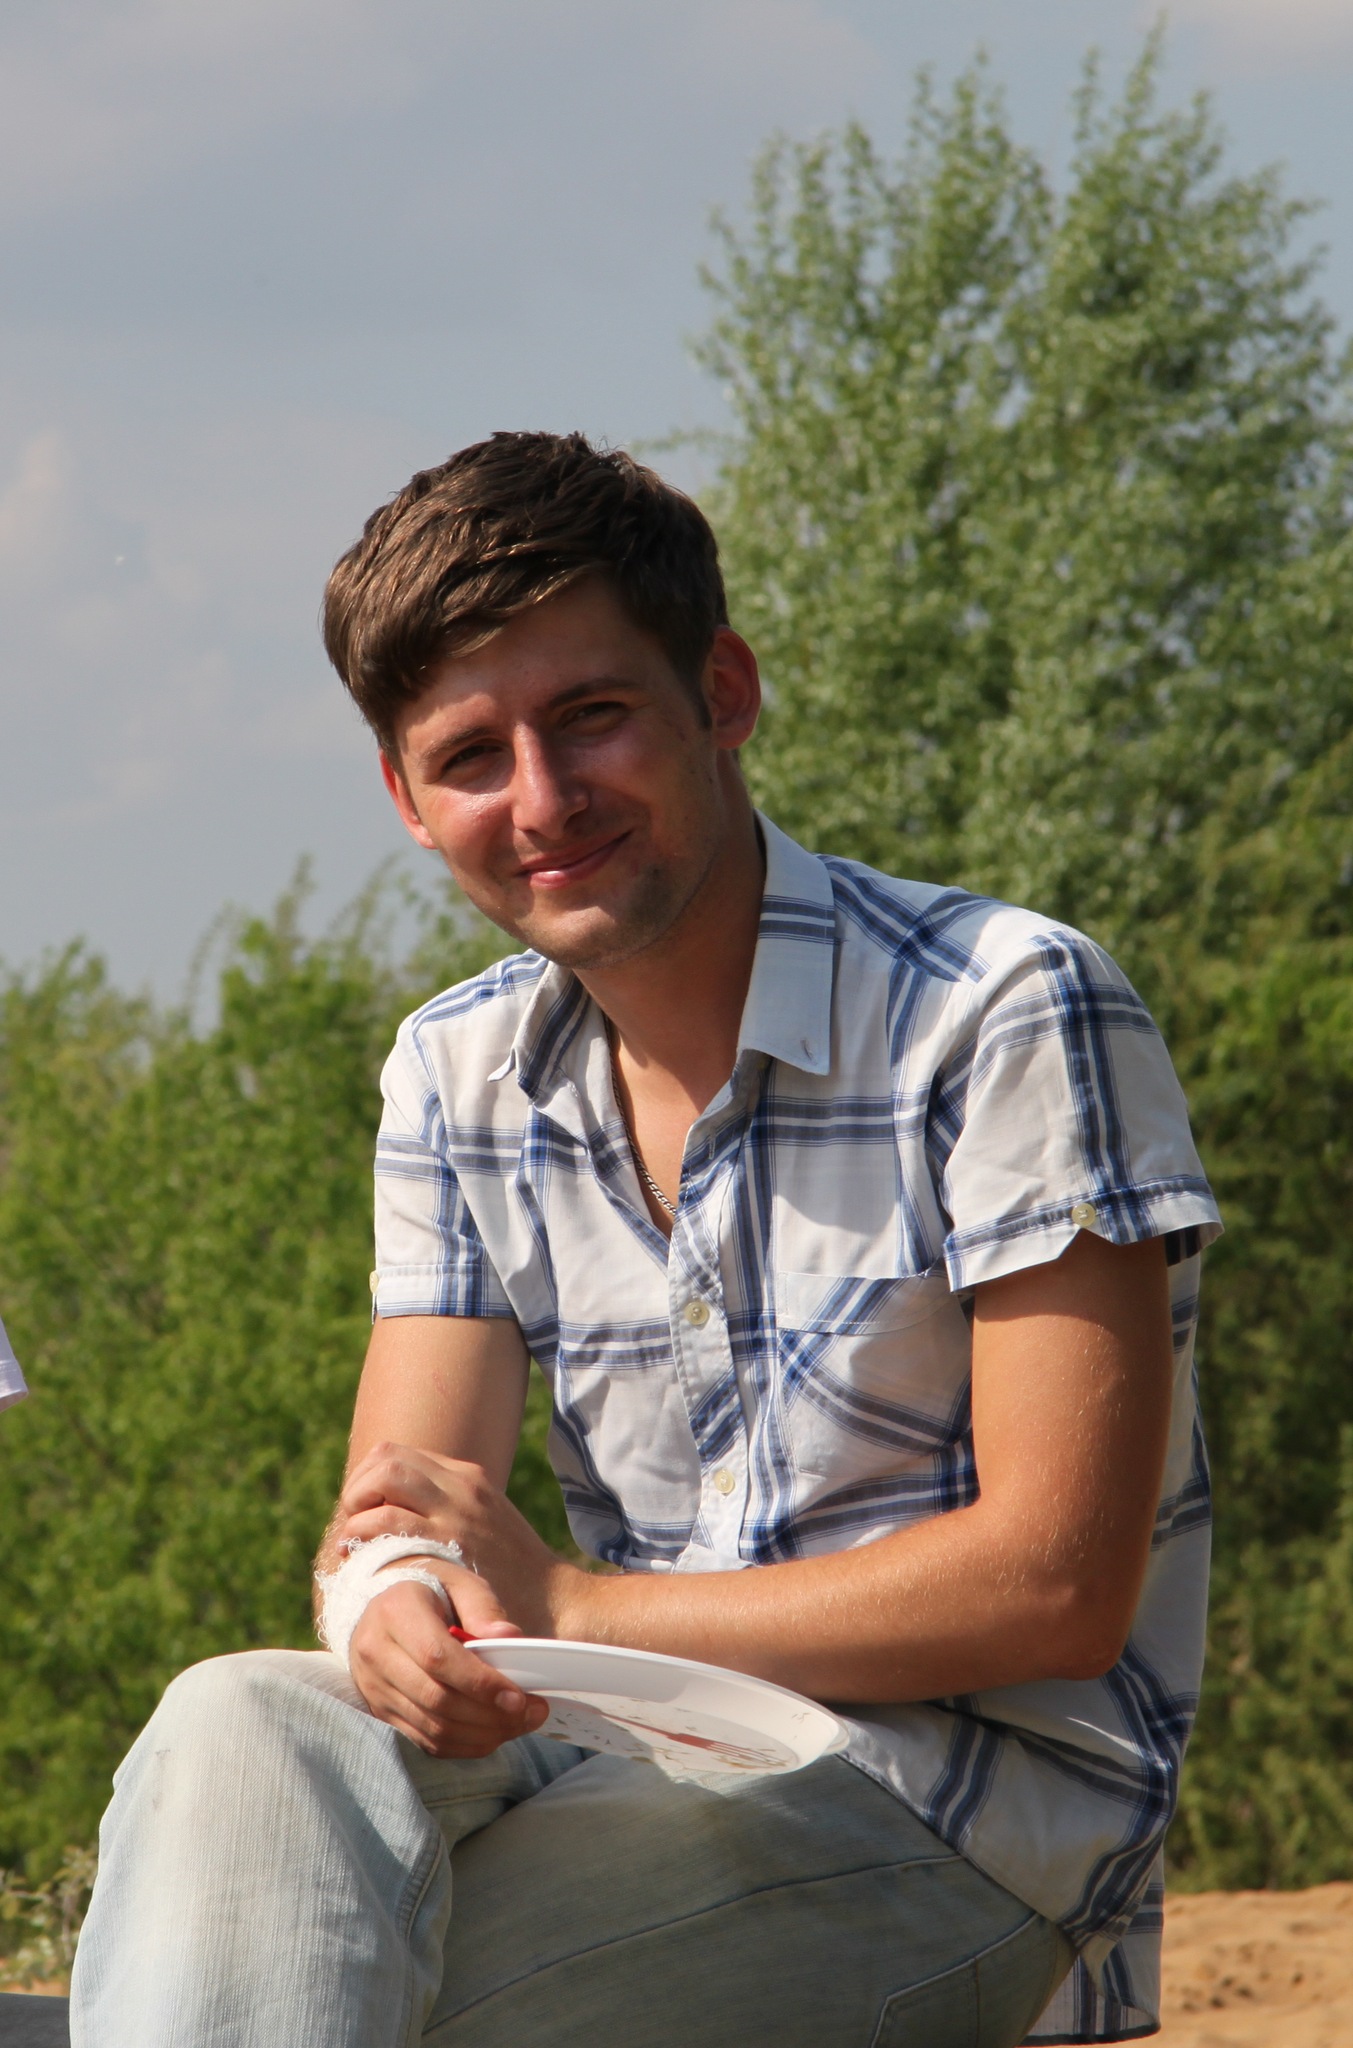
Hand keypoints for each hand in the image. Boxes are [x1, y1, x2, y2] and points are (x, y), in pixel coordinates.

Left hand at [337, 1440, 586, 1638]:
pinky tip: (366, 1566)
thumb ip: (445, 1509)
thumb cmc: (513, 1573)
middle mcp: (461, 1486)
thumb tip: (396, 1510)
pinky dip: (365, 1542)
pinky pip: (388, 1528)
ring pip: (381, 1484)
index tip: (364, 1512)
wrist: (556, 1604)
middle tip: (355, 1528)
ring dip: (357, 1515)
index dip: (368, 1480)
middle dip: (357, 1490)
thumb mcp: (483, 1522)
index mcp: (467, 1477)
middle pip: (384, 1459)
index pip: (396, 1454)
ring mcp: (454, 1515)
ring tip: (355, 1547)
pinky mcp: (447, 1549)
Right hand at [348, 1575, 549, 1756]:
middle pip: (436, 1698)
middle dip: (489, 1714)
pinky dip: (464, 1744)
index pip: (437, 1657)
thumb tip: (511, 1638)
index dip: (479, 1683)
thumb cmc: (430, 1591)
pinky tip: (493, 1733)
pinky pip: (426, 1740)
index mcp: (395, 1612)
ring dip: (482, 1734)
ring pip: (432, 1726)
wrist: (383, 1605)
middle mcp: (376, 1653)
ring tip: (518, 1724)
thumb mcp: (459, 1583)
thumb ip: (483, 1608)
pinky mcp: (381, 1711)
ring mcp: (375, 1687)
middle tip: (531, 1713)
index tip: (517, 1697)